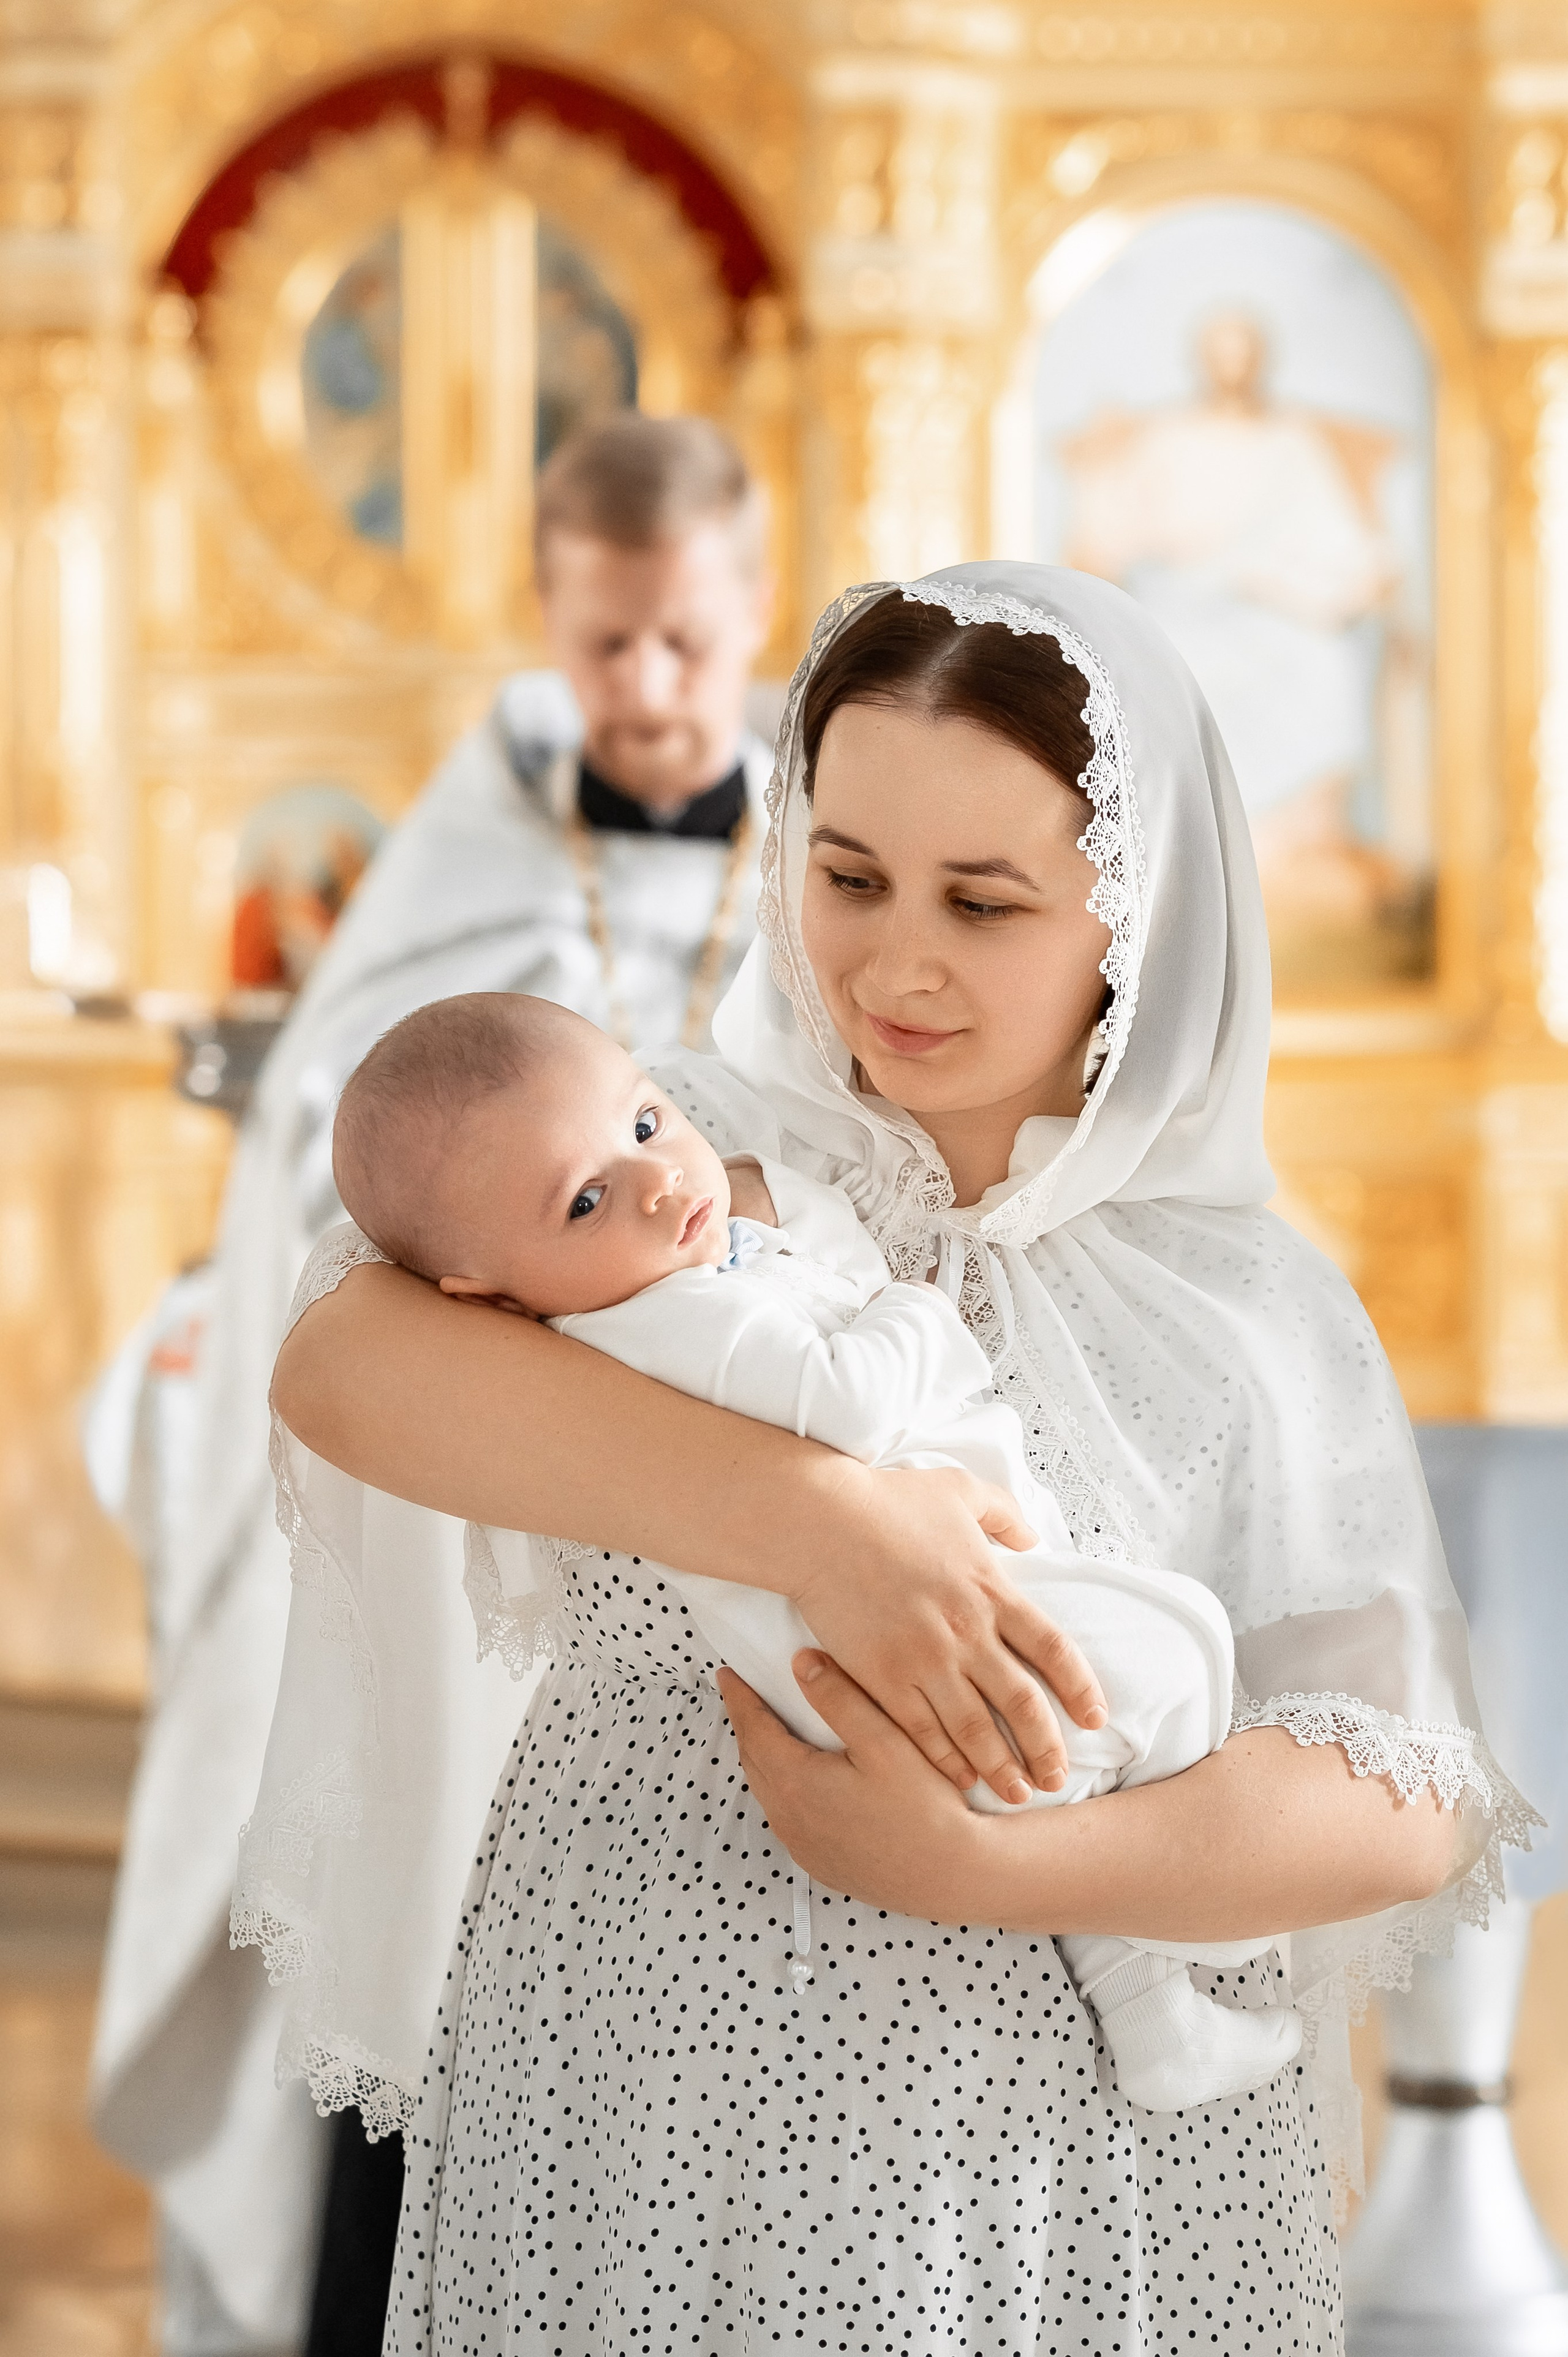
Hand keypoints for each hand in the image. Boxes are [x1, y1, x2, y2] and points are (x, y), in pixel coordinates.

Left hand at [720, 1653, 985, 1918]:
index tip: (726, 1674)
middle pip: (755, 1760)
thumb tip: (801, 1663)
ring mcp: (804, 1847)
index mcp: (795, 1782)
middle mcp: (789, 1819)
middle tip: (745, 1697)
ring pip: (769, 1792)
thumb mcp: (885, 1741)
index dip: (739, 1697)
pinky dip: (784, 1791)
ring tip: (770, 1731)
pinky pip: (788, 1820)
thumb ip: (840, 1698)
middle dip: (747, 1724)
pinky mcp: (823, 1866)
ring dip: (765, 1758)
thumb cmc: (926, 1806)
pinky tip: (803, 1781)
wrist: (953, 1876)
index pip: (753, 1728)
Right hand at [785, 1460, 1105, 1804]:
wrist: (820, 1523)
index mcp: (991, 1590)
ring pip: (975, 1728)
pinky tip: (960, 1779)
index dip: (1079, 1688)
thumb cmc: (887, 1502)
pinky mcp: (883, 1677)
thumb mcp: (959, 1490)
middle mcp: (966, 1631)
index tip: (1094, 1717)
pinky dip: (945, 1760)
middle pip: (1021, 1702)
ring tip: (1019, 1793)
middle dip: (1045, 1746)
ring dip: (1001, 1766)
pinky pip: (922, 1730)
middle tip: (1058, 1777)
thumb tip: (1031, 1536)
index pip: (1053, 1649)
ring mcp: (924, 1659)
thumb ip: (1002, 1514)